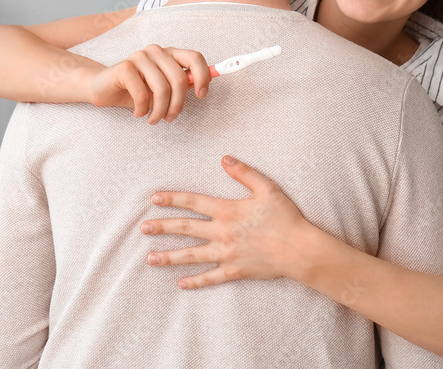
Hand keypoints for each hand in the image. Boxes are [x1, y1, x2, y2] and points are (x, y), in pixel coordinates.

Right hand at [83, 44, 210, 123]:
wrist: (102, 88)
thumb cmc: (136, 90)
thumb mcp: (163, 89)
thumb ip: (182, 84)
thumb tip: (203, 86)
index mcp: (169, 53)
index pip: (195, 57)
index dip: (203, 77)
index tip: (202, 96)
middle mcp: (156, 51)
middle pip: (179, 78)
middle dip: (177, 105)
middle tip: (169, 118)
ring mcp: (139, 57)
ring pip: (162, 89)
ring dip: (160, 111)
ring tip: (153, 120)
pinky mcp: (125, 67)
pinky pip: (142, 94)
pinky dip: (142, 110)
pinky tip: (138, 113)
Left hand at [141, 155, 310, 287]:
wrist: (299, 249)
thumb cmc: (285, 217)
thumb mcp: (266, 188)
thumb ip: (244, 173)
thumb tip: (225, 158)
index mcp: (227, 210)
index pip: (193, 202)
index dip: (173, 199)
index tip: (155, 198)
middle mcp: (222, 232)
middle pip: (186, 229)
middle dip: (162, 227)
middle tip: (143, 228)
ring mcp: (226, 254)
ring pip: (191, 256)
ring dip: (169, 257)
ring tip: (150, 259)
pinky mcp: (234, 271)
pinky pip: (210, 278)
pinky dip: (195, 281)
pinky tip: (180, 284)